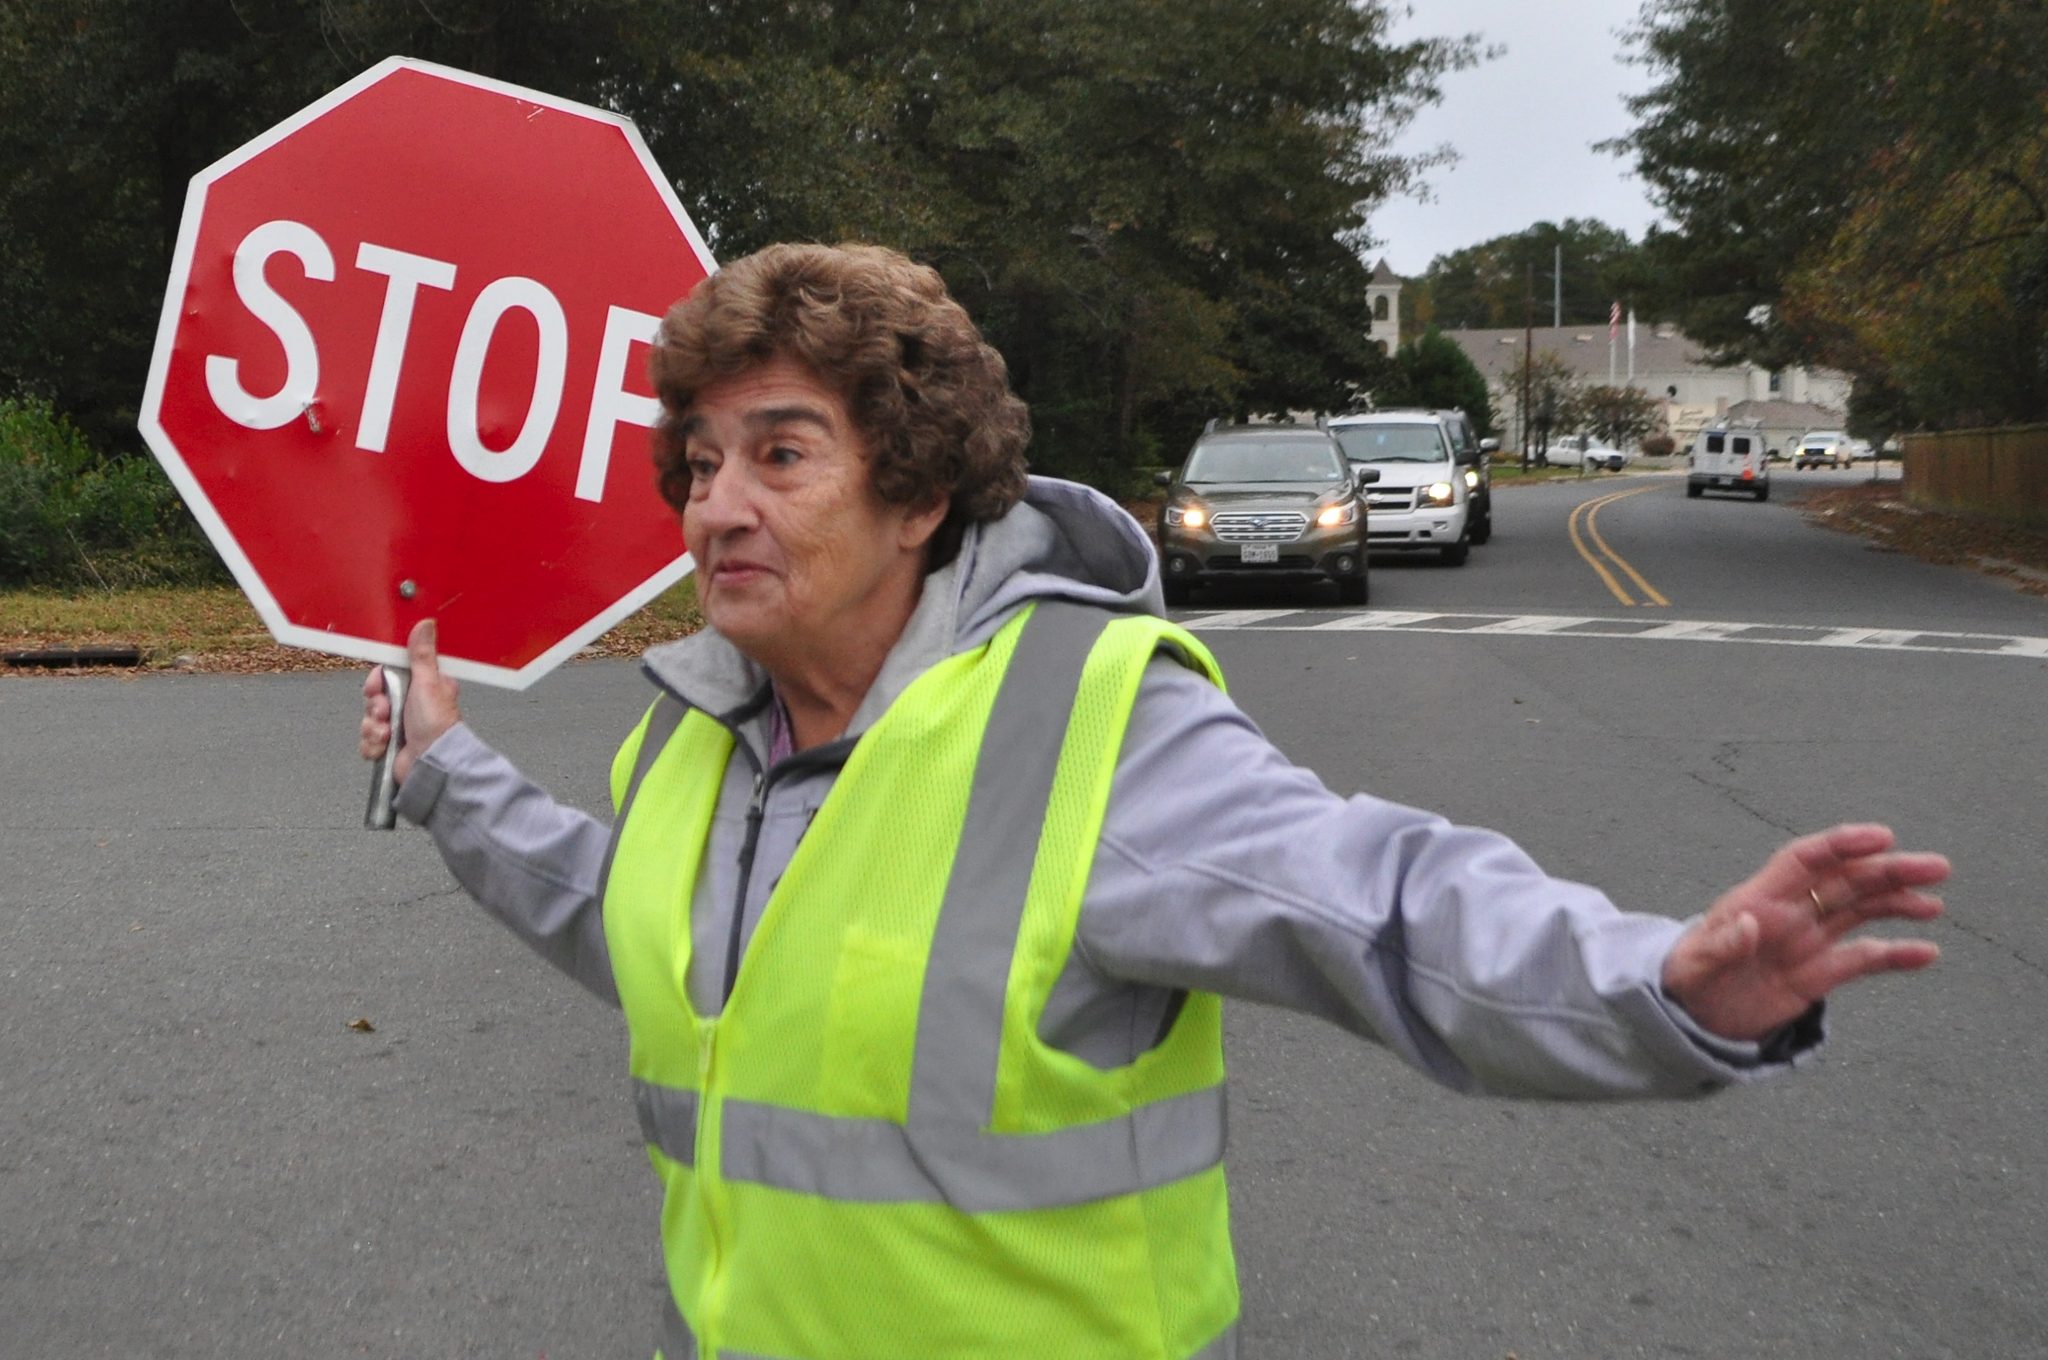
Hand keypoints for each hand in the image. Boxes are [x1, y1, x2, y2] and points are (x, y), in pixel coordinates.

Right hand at [358, 618, 461, 784]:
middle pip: (374, 697)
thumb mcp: (428, 682)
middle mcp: (410, 706)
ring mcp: (399, 727)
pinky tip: (385, 748)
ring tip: (388, 734)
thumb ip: (421, 654)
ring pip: (368, 720)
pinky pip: (367, 741)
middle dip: (376, 707)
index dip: (377, 681)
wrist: (432, 764)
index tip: (377, 686)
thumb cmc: (437, 725)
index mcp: (422, 687)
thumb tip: (425, 624)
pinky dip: (373, 745)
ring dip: (374, 728)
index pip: (387, 675)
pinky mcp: (389, 746)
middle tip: (386, 713)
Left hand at [1662, 824, 1947, 1041]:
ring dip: (1897, 903)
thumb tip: (1747, 923)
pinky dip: (1894, 954)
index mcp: (1758, 901)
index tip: (1882, 837)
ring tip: (1934, 904)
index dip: (1842, 845)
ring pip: (1860, 912)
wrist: (1688, 1016)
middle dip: (1889, 871)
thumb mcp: (1692, 966)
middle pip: (1845, 881)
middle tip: (1936, 867)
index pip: (1805, 860)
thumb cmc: (1684, 980)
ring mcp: (1806, 942)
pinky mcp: (1817, 974)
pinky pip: (1862, 959)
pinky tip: (1925, 953)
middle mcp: (1789, 914)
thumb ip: (1720, 946)